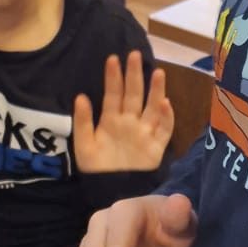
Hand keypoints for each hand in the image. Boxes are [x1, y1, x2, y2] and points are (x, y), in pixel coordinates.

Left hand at [72, 52, 173, 174]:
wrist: (111, 191)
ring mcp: (144, 132)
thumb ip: (82, 122)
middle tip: (134, 54)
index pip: (113, 94)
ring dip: (155, 90)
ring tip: (158, 73)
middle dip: (134, 75)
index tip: (113, 58)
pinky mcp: (156, 146)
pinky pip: (164, 128)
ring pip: (152, 106)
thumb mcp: (84, 146)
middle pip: (134, 94)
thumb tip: (81, 96)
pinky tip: (165, 104)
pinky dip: (166, 117)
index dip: (113, 77)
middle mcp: (130, 122)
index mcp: (111, 120)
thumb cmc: (97, 168)